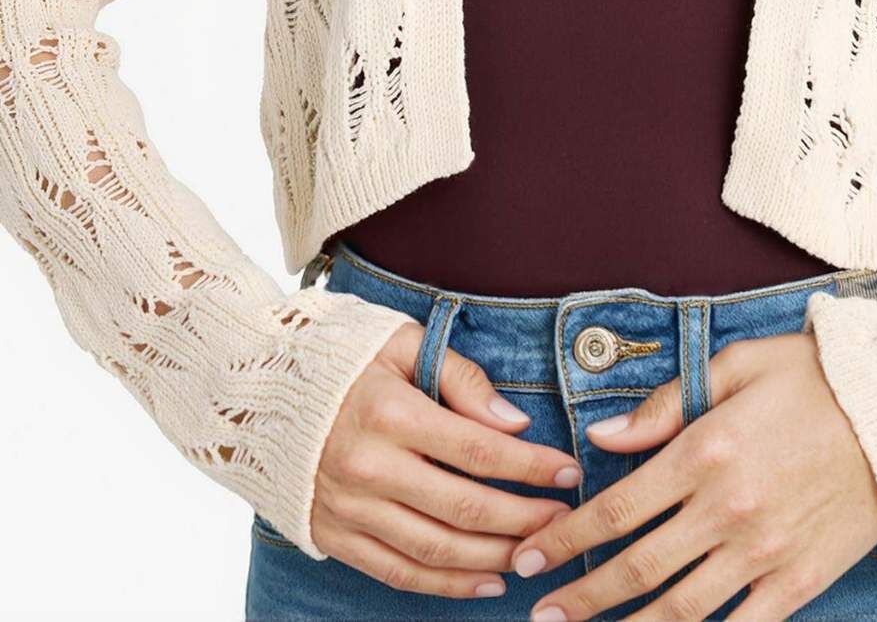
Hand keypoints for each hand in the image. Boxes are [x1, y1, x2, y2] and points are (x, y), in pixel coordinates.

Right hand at [310, 321, 582, 598]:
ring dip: (493, 558)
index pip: (479, 449)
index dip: (531, 465)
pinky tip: (485, 582)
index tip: (568, 472)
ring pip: (436, 548)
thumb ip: (460, 378)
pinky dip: (446, 584)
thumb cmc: (341, 357)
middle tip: (563, 521)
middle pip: (464, 507)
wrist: (258, 387)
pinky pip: (398, 571)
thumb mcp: (400, 342)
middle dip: (524, 519)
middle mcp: (368, 466)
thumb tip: (513, 422)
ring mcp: (349, 507)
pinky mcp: (334, 535)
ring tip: (533, 554)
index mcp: (390, 411)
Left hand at [506, 330, 876, 620]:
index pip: (617, 509)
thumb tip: (602, 438)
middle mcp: (726, 510)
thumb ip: (666, 404)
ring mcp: (763, 553)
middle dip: (580, 598)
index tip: (531, 556)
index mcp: (705, 452)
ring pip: (679, 610)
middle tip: (540, 613)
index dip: (566, 539)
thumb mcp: (738, 366)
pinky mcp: (799, 581)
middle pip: (636, 570)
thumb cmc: (817, 380)